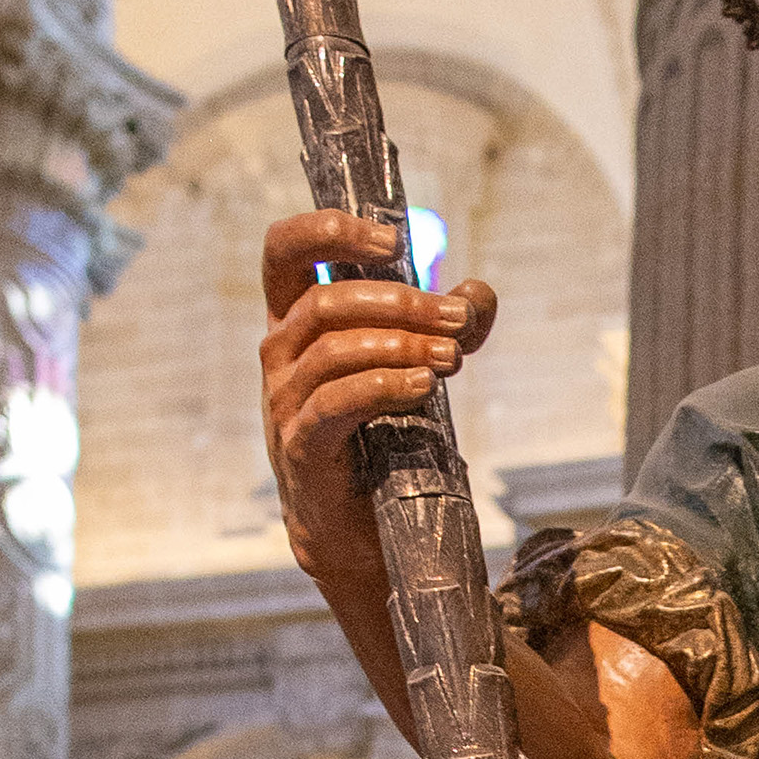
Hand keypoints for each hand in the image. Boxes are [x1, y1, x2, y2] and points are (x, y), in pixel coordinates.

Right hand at [259, 205, 494, 578]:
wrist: (360, 527)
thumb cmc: (383, 437)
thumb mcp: (415, 366)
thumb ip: (446, 325)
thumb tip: (478, 292)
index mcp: (296, 323)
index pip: (284, 251)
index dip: (328, 231)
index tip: (392, 240)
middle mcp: (280, 355)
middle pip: (326, 302)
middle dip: (401, 302)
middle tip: (458, 318)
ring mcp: (283, 402)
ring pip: (334, 350)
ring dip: (403, 345)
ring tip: (454, 358)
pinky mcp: (301, 446)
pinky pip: (336, 403)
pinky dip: (384, 387)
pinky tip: (425, 388)